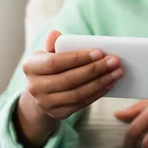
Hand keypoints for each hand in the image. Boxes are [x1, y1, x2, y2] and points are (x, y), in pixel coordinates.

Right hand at [16, 30, 123, 147]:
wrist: (42, 92)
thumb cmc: (50, 67)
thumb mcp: (49, 53)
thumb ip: (54, 44)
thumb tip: (55, 34)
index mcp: (30, 66)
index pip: (54, 62)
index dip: (77, 58)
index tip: (99, 52)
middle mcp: (34, 87)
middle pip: (69, 79)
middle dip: (95, 69)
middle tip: (115, 61)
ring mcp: (45, 103)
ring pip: (77, 93)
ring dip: (100, 82)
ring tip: (117, 72)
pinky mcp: (58, 114)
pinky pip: (81, 104)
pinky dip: (97, 93)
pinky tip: (110, 83)